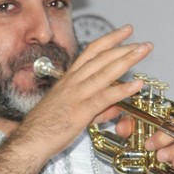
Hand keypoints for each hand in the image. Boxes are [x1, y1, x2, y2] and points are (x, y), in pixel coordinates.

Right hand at [18, 25, 152, 160]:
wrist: (29, 141)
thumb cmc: (45, 128)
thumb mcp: (73, 112)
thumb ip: (97, 108)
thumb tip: (115, 107)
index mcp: (69, 79)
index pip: (91, 52)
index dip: (109, 40)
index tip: (124, 32)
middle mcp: (72, 82)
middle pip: (101, 57)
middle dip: (124, 47)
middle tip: (144, 42)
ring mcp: (76, 95)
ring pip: (105, 72)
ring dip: (127, 60)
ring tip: (144, 51)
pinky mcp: (80, 111)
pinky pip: (105, 97)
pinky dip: (122, 89)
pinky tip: (137, 84)